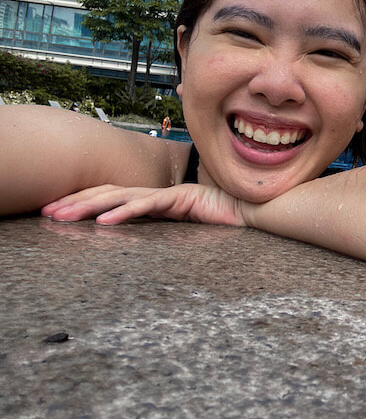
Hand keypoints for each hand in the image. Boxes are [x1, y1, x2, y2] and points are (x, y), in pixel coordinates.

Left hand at [41, 184, 245, 226]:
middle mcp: (158, 193)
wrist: (255, 210)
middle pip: (109, 193)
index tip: (57, 212)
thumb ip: (164, 227)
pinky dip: (125, 212)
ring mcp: (169, 194)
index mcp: (155, 200)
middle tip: (46, 213)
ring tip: (64, 216)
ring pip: (122, 196)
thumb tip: (139, 238)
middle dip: (75, 202)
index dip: (84, 201)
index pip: (113, 197)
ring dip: (89, 207)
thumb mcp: (184, 227)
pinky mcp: (182, 198)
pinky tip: (105, 222)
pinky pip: (149, 205)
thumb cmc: (224, 220)